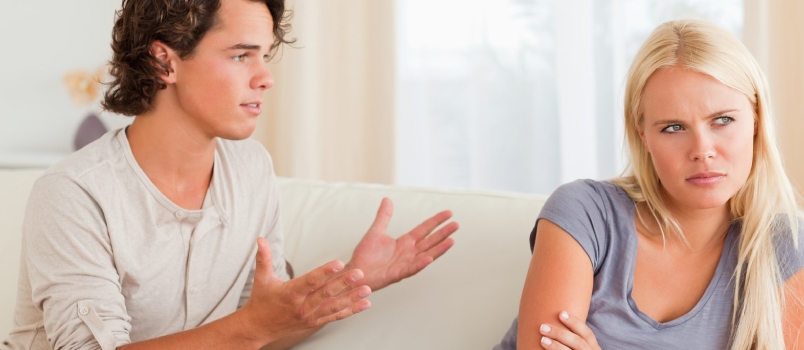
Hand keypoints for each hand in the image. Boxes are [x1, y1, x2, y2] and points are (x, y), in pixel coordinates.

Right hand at [241, 238, 371, 343]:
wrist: (258, 328)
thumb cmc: (261, 301)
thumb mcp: (261, 278)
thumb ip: (264, 257)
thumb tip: (260, 239)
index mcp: (290, 293)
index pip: (310, 281)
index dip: (325, 272)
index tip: (338, 263)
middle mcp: (302, 307)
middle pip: (326, 294)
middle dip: (343, 283)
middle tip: (359, 273)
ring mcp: (310, 316)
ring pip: (334, 306)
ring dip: (352, 298)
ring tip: (367, 289)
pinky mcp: (315, 322)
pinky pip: (335, 316)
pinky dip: (351, 310)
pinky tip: (365, 304)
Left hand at [347, 198, 458, 290]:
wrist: (356, 272)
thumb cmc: (366, 255)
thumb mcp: (376, 231)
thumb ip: (384, 216)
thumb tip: (388, 199)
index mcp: (404, 242)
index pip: (424, 229)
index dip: (436, 221)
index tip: (449, 213)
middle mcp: (408, 253)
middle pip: (430, 241)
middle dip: (443, 233)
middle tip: (456, 224)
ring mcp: (405, 264)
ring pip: (426, 255)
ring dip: (438, 249)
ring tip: (451, 240)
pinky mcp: (397, 274)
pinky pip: (411, 269)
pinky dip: (421, 264)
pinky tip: (429, 258)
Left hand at [539, 311, 600, 349]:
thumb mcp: (582, 349)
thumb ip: (574, 340)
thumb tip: (557, 320)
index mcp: (594, 349)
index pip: (587, 334)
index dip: (575, 323)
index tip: (561, 313)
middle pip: (578, 343)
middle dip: (560, 334)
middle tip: (543, 327)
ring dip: (556, 347)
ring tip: (542, 340)